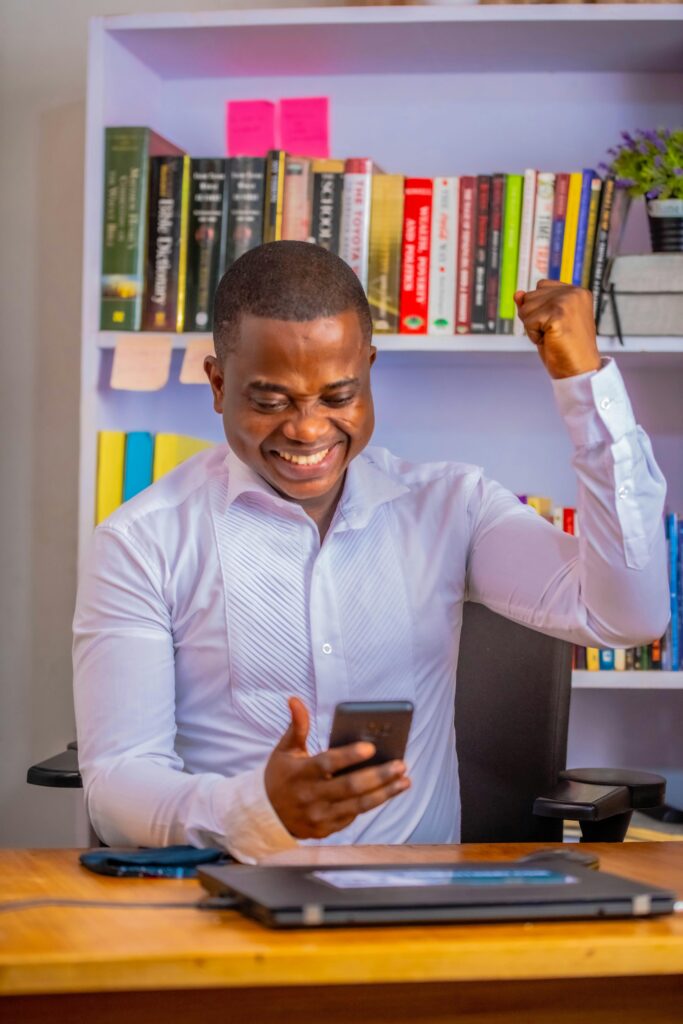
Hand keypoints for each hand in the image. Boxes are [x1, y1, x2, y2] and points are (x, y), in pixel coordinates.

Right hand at [264, 697, 410, 838]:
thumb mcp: (285, 750)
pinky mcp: (326, 829)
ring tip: (404, 780)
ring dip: (384, 793)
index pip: (328, 764)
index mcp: (301, 773)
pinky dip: (372, 804)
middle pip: (350, 787)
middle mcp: (311, 796)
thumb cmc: (280, 776)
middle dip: (379, 776)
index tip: (371, 747)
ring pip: (358, 805)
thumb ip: (297, 726)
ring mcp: (319, 816)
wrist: (266, 815)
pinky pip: (354, 816)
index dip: (349, 756)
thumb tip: (295, 700)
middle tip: (400, 764)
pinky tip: (388, 792)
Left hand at [514, 280, 600, 379]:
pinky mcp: (558, 315)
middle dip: (534, 318)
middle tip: (554, 333)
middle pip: (530, 296)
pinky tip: (550, 341)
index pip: (541, 287)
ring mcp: (567, 302)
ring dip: (533, 327)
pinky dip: (534, 336)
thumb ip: (533, 305)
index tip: (557, 324)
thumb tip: (518, 294)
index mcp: (577, 291)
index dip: (540, 309)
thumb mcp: (547, 321)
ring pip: (526, 308)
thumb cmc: (565, 348)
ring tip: (553, 337)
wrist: (580, 370)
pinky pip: (528, 322)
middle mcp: (574, 292)